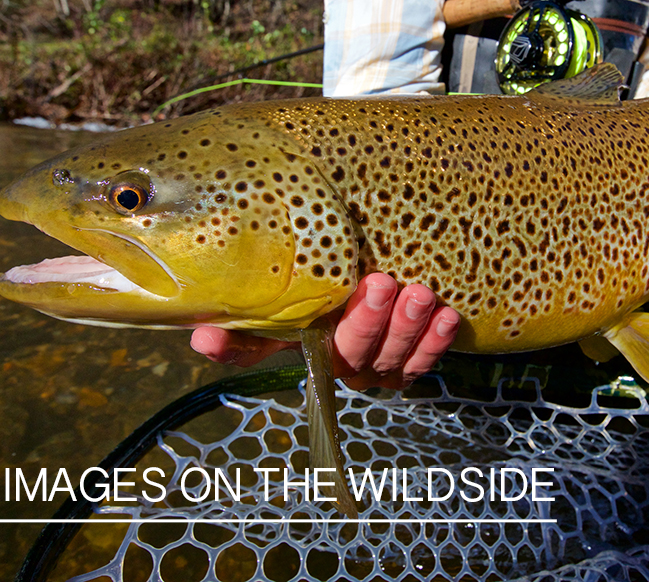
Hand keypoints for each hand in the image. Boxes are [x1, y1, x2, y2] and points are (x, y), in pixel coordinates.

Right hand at [190, 273, 459, 389]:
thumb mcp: (308, 280)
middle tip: (381, 283)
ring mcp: (373, 368)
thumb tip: (200, 323)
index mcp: (297, 340)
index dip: (230, 347)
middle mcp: (332, 361)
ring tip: (421, 294)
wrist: (393, 285)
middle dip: (366, 321)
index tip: (208, 334)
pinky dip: (437, 343)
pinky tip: (448, 316)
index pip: (249, 351)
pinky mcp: (409, 366)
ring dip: (407, 329)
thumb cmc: (340, 283)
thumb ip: (269, 292)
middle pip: (345, 352)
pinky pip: (423, 362)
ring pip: (390, 359)